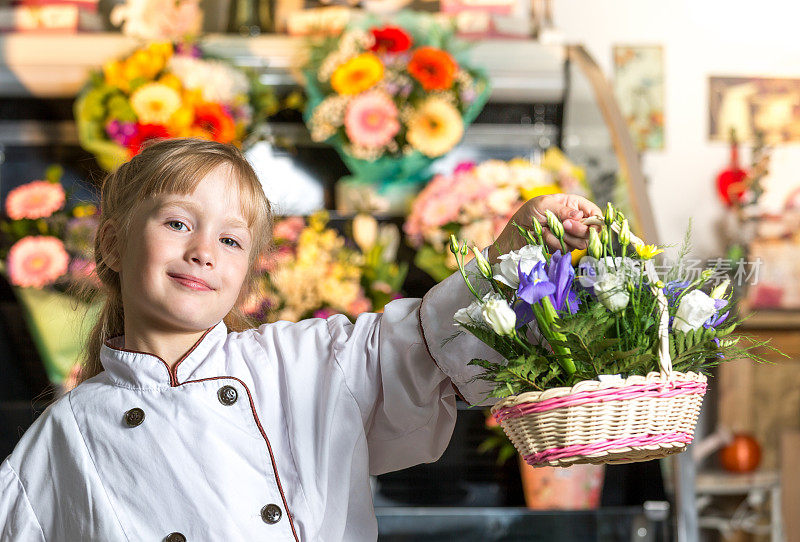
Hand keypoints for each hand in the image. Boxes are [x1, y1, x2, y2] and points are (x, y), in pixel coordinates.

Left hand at [487, 194, 603, 262]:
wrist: (515, 232)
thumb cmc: (528, 212)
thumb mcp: (543, 204)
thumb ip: (562, 210)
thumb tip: (579, 216)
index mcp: (574, 205)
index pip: (595, 214)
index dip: (594, 220)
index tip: (583, 222)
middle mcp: (575, 221)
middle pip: (592, 231)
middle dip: (578, 229)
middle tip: (564, 225)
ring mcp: (570, 235)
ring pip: (582, 243)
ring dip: (564, 237)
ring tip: (548, 229)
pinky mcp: (563, 246)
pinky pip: (568, 249)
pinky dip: (555, 243)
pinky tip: (544, 236)